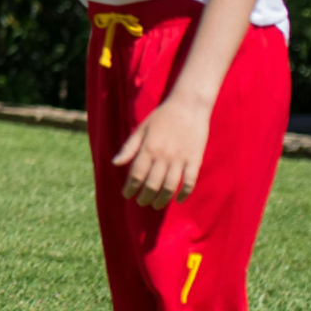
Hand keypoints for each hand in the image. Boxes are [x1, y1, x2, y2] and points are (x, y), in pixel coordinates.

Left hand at [113, 95, 209, 209]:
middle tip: (141, 203)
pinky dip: (184, 193)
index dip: (130, 188)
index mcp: (148, 148)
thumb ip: (129, 148)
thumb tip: (115, 163)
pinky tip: (178, 200)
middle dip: (144, 197)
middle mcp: (163, 156)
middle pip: (152, 185)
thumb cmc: (163, 117)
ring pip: (170, 187)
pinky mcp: (195, 159)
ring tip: (156, 204)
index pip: (136, 175)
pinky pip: (190, 182)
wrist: (189, 106)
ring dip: (162, 200)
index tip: (127, 195)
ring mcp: (180, 159)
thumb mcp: (142, 129)